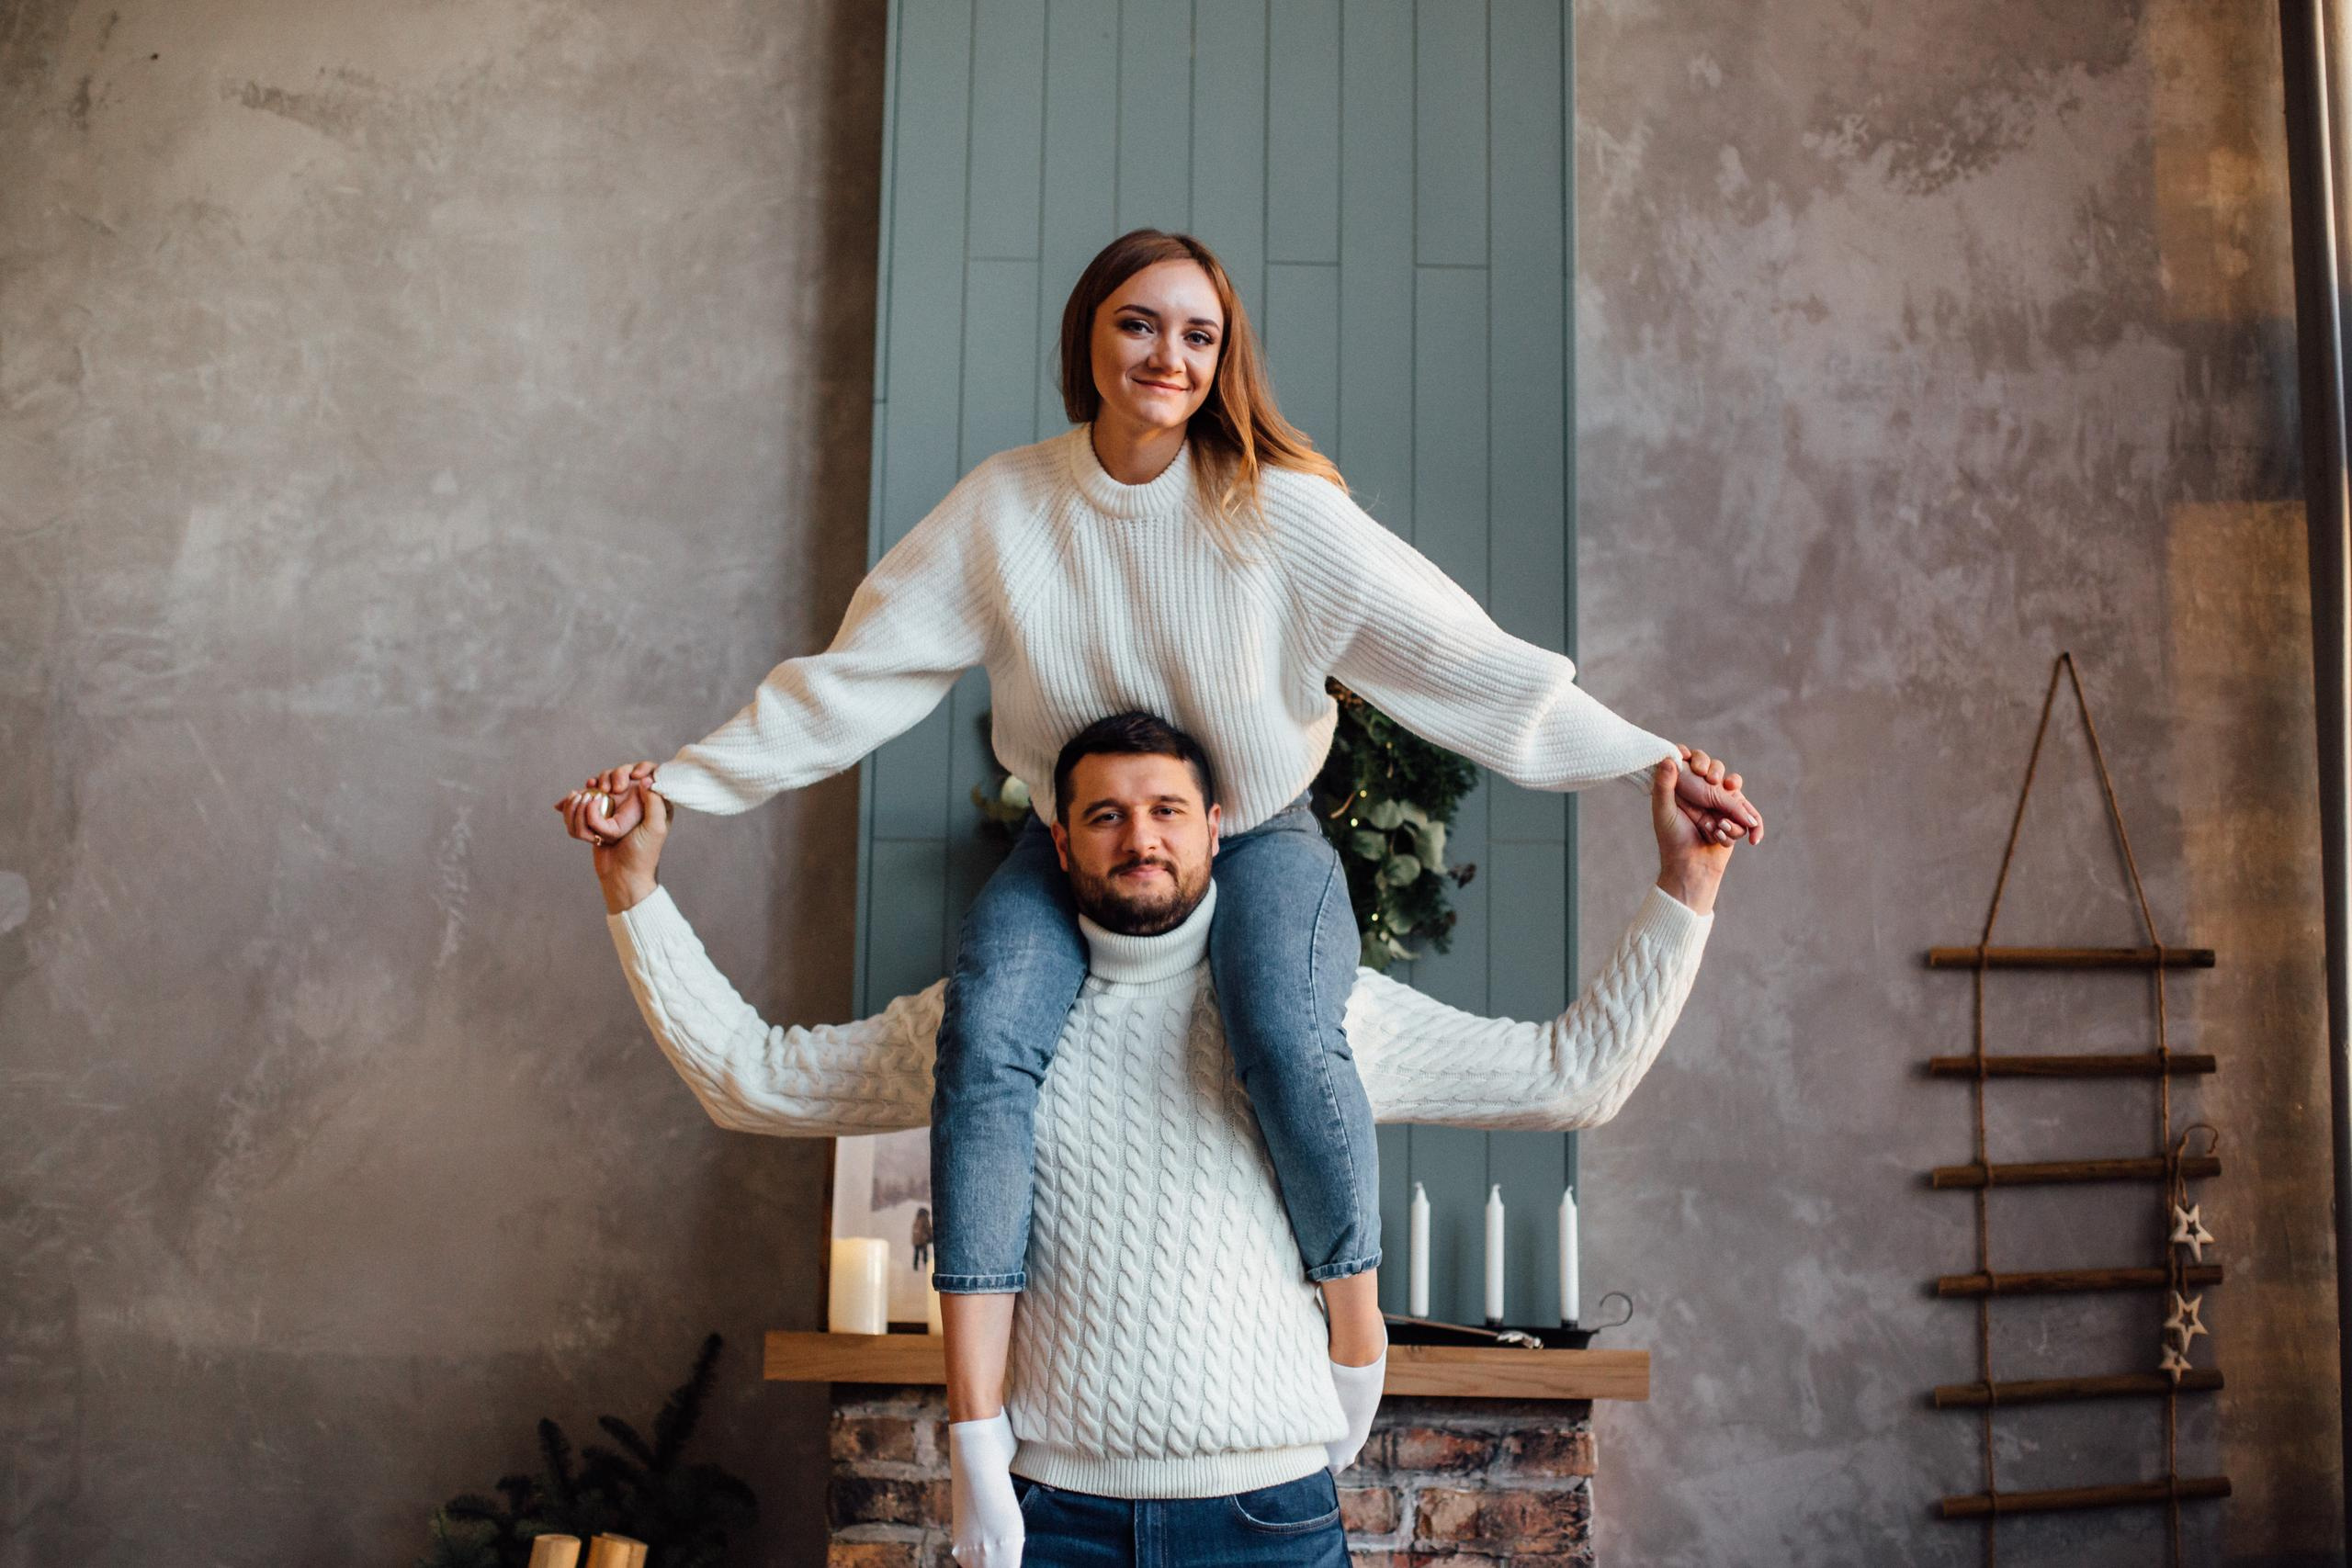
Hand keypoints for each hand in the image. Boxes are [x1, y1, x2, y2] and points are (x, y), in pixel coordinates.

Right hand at [555, 765, 670, 912]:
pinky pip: (584, 803)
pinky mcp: (599, 819)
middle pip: (617, 775)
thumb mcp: (655, 828)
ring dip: (586, 793)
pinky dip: (573, 803)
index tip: (628, 779)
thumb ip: (655, 803)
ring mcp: (614, 810)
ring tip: (580, 798)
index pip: (645, 771)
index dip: (632, 770)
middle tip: (604, 790)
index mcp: (652, 802)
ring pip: (598, 788)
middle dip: (606, 779)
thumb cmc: (643, 855)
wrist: (623, 876)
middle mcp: (634, 802)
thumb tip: (647, 780)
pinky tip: (566, 801)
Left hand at [1671, 743, 1764, 847]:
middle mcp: (1703, 792)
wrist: (1690, 867)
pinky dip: (1754, 828)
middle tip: (1712, 782)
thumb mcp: (1664, 810)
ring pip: (1735, 794)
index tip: (1697, 768)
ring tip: (1716, 829)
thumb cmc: (1672, 839)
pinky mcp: (1735, 820)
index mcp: (1684, 785)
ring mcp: (1721, 805)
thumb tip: (1668, 758)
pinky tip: (1753, 839)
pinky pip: (1750, 817)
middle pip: (1719, 771)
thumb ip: (1663, 786)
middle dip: (1719, 776)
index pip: (1695, 759)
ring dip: (1730, 811)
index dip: (1699, 759)